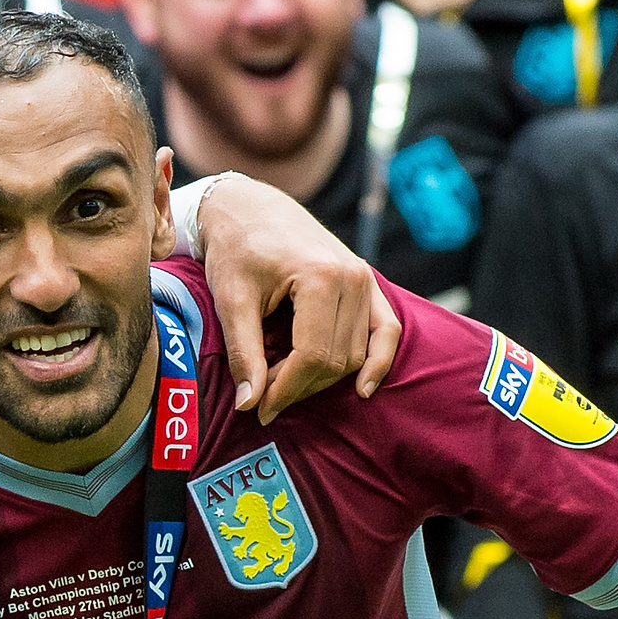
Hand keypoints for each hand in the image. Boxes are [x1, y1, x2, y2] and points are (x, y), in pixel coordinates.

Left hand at [193, 175, 401, 422]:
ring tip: (284, 385)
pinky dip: (377, 359)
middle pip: (336, 359)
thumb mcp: (231, 300)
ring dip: (323, 378)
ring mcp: (365, 279)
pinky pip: (386, 329)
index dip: (286, 390)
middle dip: (300, 387)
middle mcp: (352, 278)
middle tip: (264, 398)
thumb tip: (249, 405)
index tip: (260, 410)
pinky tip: (363, 388)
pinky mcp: (367, 282)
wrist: (250, 208)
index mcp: (320, 278)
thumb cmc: (236, 250)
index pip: (312, 356)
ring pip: (355, 352)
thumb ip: (243, 353)